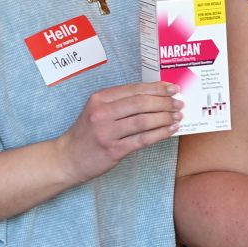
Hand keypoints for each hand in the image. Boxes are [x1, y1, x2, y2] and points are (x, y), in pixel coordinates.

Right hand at [56, 82, 181, 182]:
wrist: (68, 158)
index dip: (157, 88)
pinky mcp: (113, 150)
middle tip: (179, 103)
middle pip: (141, 103)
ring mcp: (107, 132)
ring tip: (178, 116)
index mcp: (100, 99)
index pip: (134, 89)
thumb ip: (121, 102)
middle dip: (165, 102)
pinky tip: (171, 130)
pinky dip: (160, 133)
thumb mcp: (98, 110)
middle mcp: (102, 113)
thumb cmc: (88, 133)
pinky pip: (143, 139)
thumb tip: (156, 96)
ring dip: (165, 117)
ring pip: (144, 121)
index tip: (173, 88)